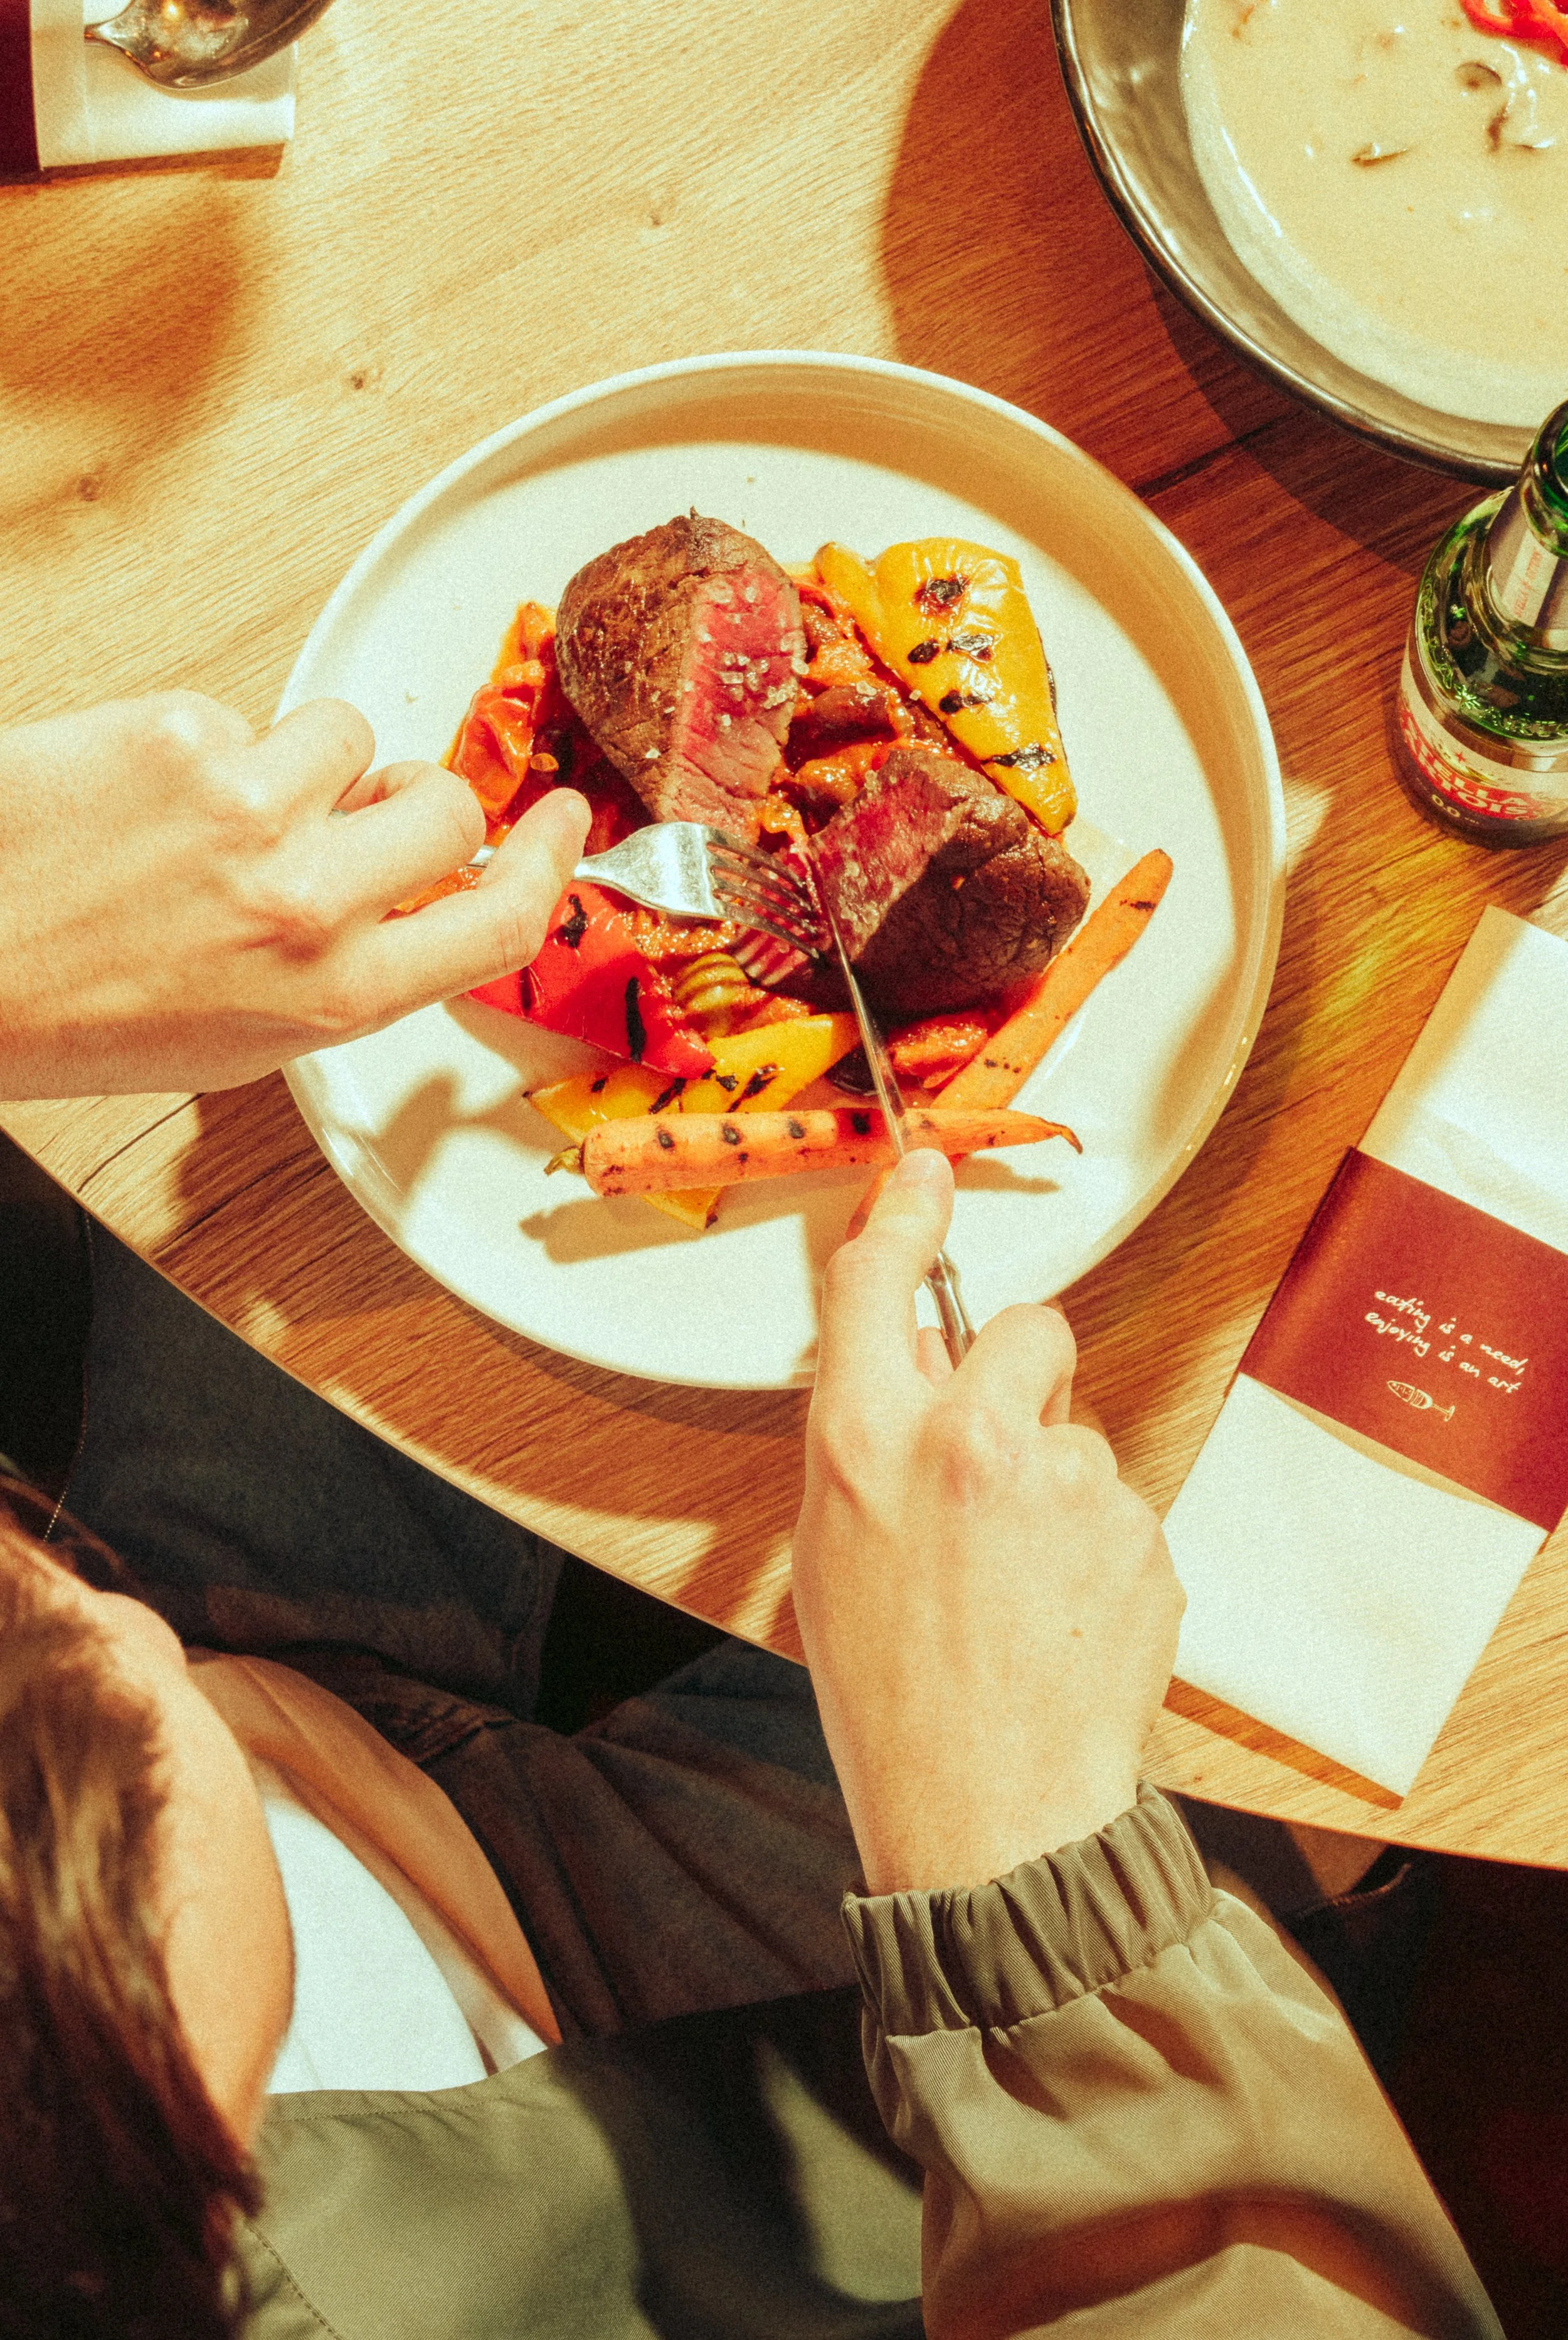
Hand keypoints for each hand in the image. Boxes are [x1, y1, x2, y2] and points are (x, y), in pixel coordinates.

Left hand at [0, 692, 589, 1096]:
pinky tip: (149, 792)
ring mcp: (247, 811)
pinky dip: (206, 744)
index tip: (561, 822)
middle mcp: (303, 906)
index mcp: (332, 995)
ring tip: (218, 808)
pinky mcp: (182, 736)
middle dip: (417, 796)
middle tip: (371, 805)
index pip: (502, 921)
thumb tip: (410, 899)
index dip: (548, 862)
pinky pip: (243, 714)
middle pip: (446, 807)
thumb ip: (347, 970)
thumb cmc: (75, 1014)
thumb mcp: (244, 1035)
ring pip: (347, 737)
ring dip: (304, 762)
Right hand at [792, 1149, 1182, 1894]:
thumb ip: (868, 1440)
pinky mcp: (1138, 1532)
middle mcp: (967, 1442)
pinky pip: (1122, 1505)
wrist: (989, 1814)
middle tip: (1001, 1456)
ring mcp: (1066, 1484)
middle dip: (1027, 1370)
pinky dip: (1101, 1548)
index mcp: (866, 1444)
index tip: (925, 1172)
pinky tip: (1064, 1615)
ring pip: (1083, 1434)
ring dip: (1061, 1485)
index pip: (878, 1283)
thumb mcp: (831, 1553)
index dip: (904, 1213)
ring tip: (1023, 1587)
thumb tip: (911, 1356)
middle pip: (1030, 1329)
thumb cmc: (893, 1699)